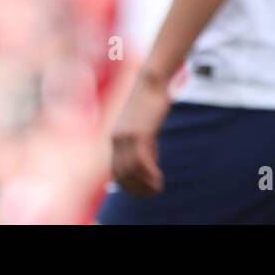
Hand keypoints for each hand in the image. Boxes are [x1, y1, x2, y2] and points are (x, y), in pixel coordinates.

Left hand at [109, 73, 171, 195]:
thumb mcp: (143, 124)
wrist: (151, 81)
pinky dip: (150, 175)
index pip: (116, 170)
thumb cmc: (150, 100)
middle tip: (151, 193)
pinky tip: (159, 179)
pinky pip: (142, 162)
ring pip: (131, 171)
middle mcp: (117, 139)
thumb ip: (142, 142)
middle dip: (136, 188)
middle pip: (121, 174)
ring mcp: (127, 137)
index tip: (142, 190)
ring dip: (144, 184)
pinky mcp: (139, 133)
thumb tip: (148, 160)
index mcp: (115, 138)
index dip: (128, 184)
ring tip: (157, 189)